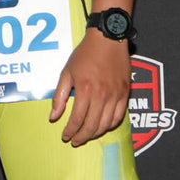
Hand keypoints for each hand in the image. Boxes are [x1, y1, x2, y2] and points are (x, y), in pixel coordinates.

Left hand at [49, 29, 130, 145]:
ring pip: (106, 124)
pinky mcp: (125, 93)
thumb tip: (53, 117)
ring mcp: (116, 95)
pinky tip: (103, 126)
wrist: (108, 39)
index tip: (66, 136)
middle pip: (92, 126)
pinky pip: (119, 116)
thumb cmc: (85, 54)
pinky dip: (110, 125)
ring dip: (95, 134)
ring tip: (87, 135)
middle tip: (75, 140)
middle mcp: (102, 95)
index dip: (70, 131)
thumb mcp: (67, 72)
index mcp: (85, 90)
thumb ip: (60, 96)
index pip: (77, 119)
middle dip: (82, 137)